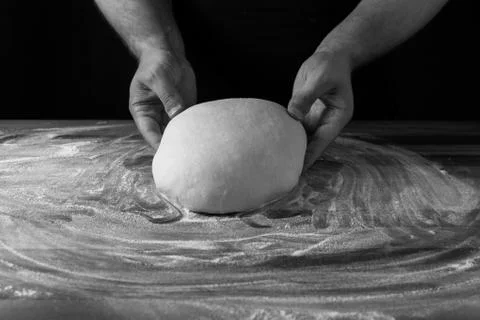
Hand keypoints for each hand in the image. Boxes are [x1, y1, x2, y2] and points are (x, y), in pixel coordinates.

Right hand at [130, 48, 196, 149]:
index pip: (149, 132)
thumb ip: (168, 96)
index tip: (169, 154)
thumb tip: (177, 114)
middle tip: (186, 157)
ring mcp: (170, 114)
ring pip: (177, 132)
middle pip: (163, 136)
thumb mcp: (159, 77)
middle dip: (173, 146)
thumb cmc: (156, 62)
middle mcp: (155, 116)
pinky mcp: (184, 110)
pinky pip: (189, 123)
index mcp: (143, 111)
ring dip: (186, 139)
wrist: (167, 53)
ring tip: (196, 150)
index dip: (158, 143)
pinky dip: (195, 130)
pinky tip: (203, 136)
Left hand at [287, 50, 353, 170]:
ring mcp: (315, 118)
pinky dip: (285, 135)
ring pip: (302, 138)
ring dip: (291, 149)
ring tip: (276, 166)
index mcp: (337, 117)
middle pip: (312, 144)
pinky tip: (273, 145)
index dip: (310, 155)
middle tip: (283, 174)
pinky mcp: (304, 112)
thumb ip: (306, 97)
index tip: (299, 170)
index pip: (322, 141)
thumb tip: (293, 116)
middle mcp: (327, 122)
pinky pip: (293, 128)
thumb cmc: (330, 66)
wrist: (331, 56)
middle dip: (300, 158)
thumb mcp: (319, 78)